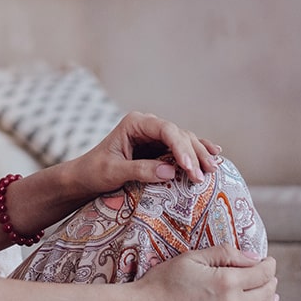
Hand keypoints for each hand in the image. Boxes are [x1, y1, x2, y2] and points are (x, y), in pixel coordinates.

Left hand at [70, 111, 222, 194]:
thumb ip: (140, 170)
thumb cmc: (94, 171)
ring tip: (213, 169)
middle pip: (179, 134)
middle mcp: (147, 125)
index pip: (166, 130)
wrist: (85, 177)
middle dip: (194, 153)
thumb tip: (170, 171)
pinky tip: (215, 154)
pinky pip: (182, 148)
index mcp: (135, 123)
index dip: (181, 147)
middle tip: (206, 175)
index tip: (190, 168)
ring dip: (199, 154)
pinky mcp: (159, 149)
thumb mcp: (113, 172)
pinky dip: (197, 152)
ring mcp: (155, 136)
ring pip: (184, 140)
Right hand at [130, 244, 278, 300]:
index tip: (268, 258)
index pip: (260, 273)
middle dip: (270, 278)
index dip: (268, 264)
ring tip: (269, 285)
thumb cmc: (168, 277)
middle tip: (268, 267)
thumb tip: (253, 256)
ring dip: (269, 295)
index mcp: (227, 282)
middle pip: (266, 291)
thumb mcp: (194, 256)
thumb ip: (225, 253)